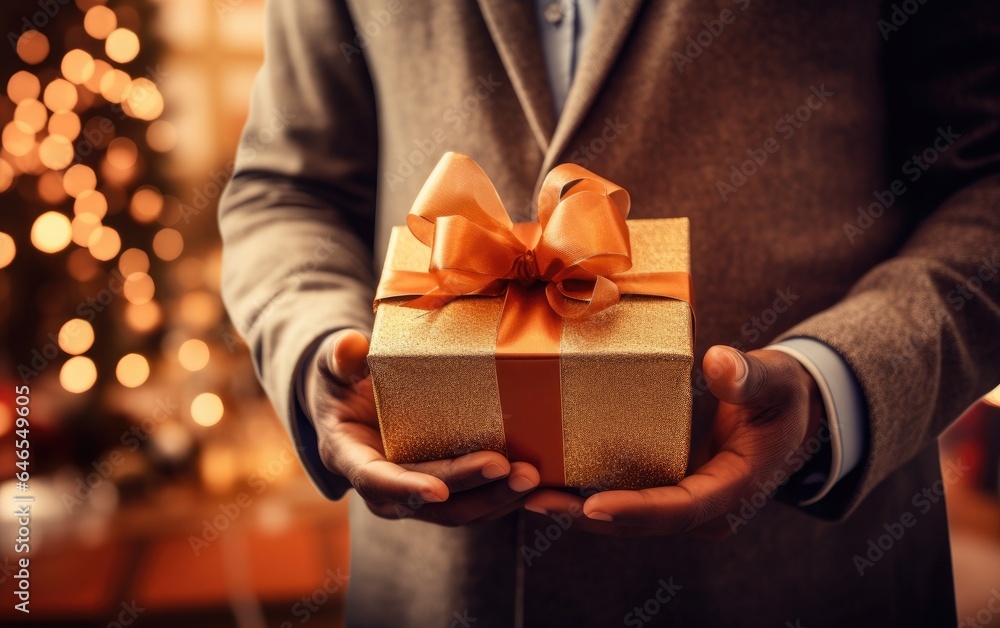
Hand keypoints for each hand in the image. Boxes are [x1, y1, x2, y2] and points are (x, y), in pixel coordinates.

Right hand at [306, 330, 539, 525]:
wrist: (353, 403)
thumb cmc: (342, 381)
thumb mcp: (333, 364)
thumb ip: (340, 357)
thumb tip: (351, 347)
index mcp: (350, 458)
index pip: (376, 481)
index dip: (405, 489)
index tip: (439, 489)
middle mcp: (383, 487)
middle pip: (430, 499)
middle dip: (471, 487)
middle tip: (508, 469)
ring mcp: (415, 492)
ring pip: (459, 509)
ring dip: (496, 497)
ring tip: (531, 476)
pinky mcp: (443, 489)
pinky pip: (475, 501)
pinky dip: (505, 496)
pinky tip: (536, 483)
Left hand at [523, 346, 823, 536]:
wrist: (788, 412)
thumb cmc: (781, 395)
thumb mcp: (775, 381)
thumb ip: (750, 376)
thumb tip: (720, 362)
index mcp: (735, 490)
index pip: (681, 507)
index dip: (636, 509)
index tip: (591, 505)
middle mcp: (707, 509)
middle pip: (643, 521)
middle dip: (588, 515)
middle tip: (535, 500)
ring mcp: (686, 504)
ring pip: (629, 516)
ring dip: (578, 509)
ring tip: (527, 493)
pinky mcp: (669, 490)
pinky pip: (627, 499)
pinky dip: (588, 493)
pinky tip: (547, 479)